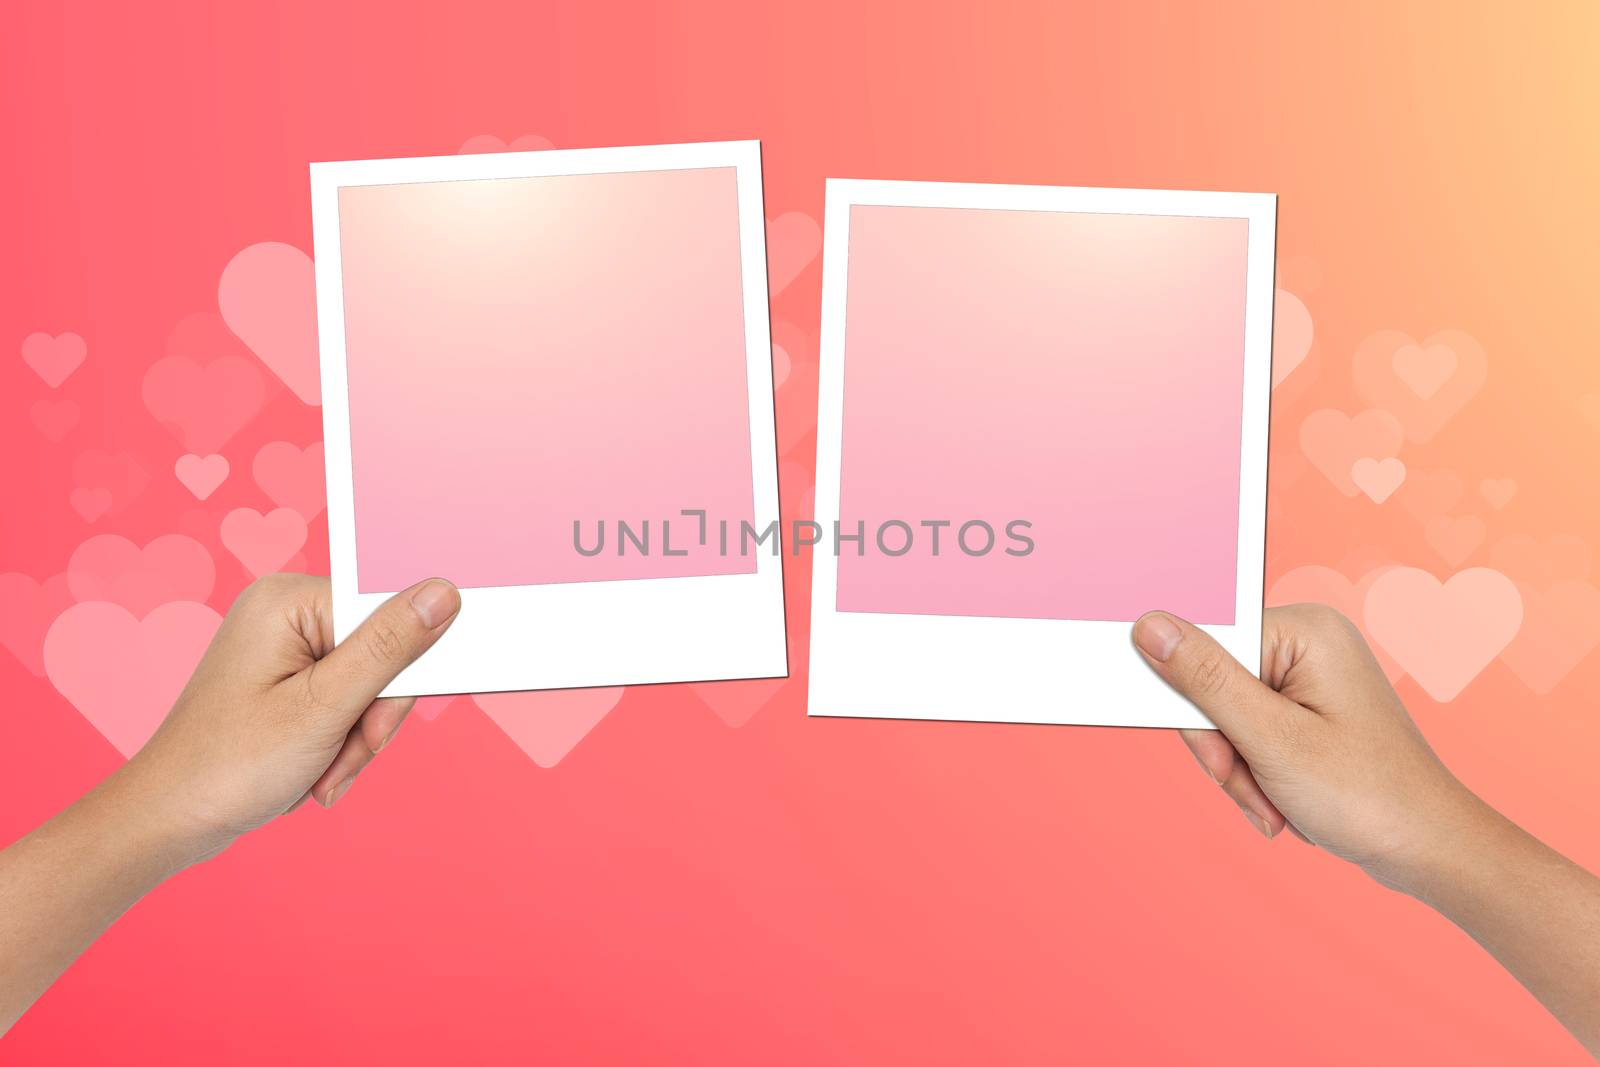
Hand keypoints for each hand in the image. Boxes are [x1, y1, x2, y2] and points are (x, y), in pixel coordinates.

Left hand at [118, 573, 460, 864]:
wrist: (168, 821)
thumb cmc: (230, 766)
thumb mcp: (325, 707)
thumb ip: (390, 647)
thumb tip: (444, 593)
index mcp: (288, 601)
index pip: (386, 614)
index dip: (395, 675)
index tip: (375, 726)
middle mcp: (285, 613)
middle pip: (380, 653)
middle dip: (371, 717)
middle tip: (341, 758)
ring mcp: (283, 647)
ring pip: (367, 685)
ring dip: (355, 739)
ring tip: (320, 773)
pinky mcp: (286, 679)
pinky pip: (344, 701)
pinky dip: (339, 743)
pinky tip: (314, 772)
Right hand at [1132, 604, 1487, 893]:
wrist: (1429, 850)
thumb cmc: (1366, 795)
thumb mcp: (1270, 738)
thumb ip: (1203, 679)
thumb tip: (1149, 625)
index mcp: (1305, 631)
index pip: (1207, 645)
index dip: (1197, 704)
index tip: (1216, 754)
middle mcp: (1308, 644)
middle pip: (1213, 684)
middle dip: (1224, 749)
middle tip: (1254, 788)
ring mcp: (1310, 678)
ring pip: (1226, 717)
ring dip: (1240, 771)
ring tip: (1275, 804)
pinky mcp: (1308, 710)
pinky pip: (1250, 734)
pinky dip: (1256, 775)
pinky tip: (1281, 805)